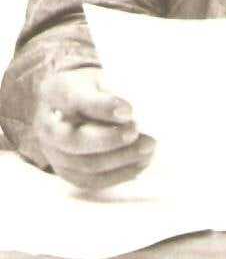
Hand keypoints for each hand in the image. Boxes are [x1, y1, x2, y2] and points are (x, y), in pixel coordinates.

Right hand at [33, 67, 154, 188]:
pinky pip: (90, 180)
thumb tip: (136, 114)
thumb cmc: (96, 87)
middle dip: (109, 140)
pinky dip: (118, 174)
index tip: (130, 110)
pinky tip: (140, 164)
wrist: (77, 101)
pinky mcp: (65, 171)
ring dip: (119, 159)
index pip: (74, 99)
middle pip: (72, 139)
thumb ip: (114, 92)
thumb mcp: (102, 78)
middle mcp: (46, 125)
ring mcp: (52, 152)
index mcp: (54, 91)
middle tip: (137, 132)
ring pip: (83, 164)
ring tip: (147, 150)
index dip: (102, 107)